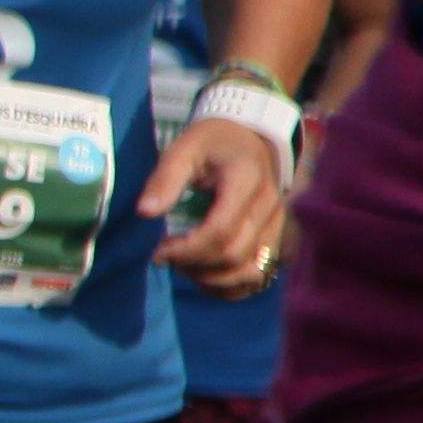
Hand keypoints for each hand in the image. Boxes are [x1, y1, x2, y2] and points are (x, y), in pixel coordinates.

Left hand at [145, 113, 291, 290]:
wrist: (252, 136)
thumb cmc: (213, 142)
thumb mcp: (184, 149)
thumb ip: (165, 179)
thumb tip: (144, 212)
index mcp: (246, 182)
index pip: (220, 230)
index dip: (187, 249)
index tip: (159, 250)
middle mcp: (269, 207)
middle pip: (235, 254)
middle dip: (194, 265)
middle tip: (165, 257)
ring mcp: (277, 224)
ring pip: (251, 271)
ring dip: (213, 279)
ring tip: (183, 267)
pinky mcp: (276, 236)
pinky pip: (262, 274)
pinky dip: (233, 285)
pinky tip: (206, 279)